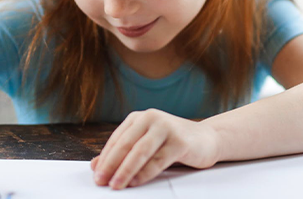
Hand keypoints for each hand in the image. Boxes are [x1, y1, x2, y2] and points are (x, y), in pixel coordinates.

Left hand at [91, 109, 220, 188]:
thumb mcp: (145, 145)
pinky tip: (136, 182)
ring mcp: (167, 127)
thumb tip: (95, 166)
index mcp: (139, 118)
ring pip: (140, 152)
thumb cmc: (173, 143)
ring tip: (117, 184)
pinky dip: (145, 173)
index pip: (117, 139)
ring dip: (126, 170)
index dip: (105, 158)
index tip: (96, 175)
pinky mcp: (180, 141)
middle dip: (111, 165)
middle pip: (126, 144)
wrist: (207, 139)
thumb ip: (122, 153)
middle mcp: (151, 118)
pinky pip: (158, 160)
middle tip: (102, 181)